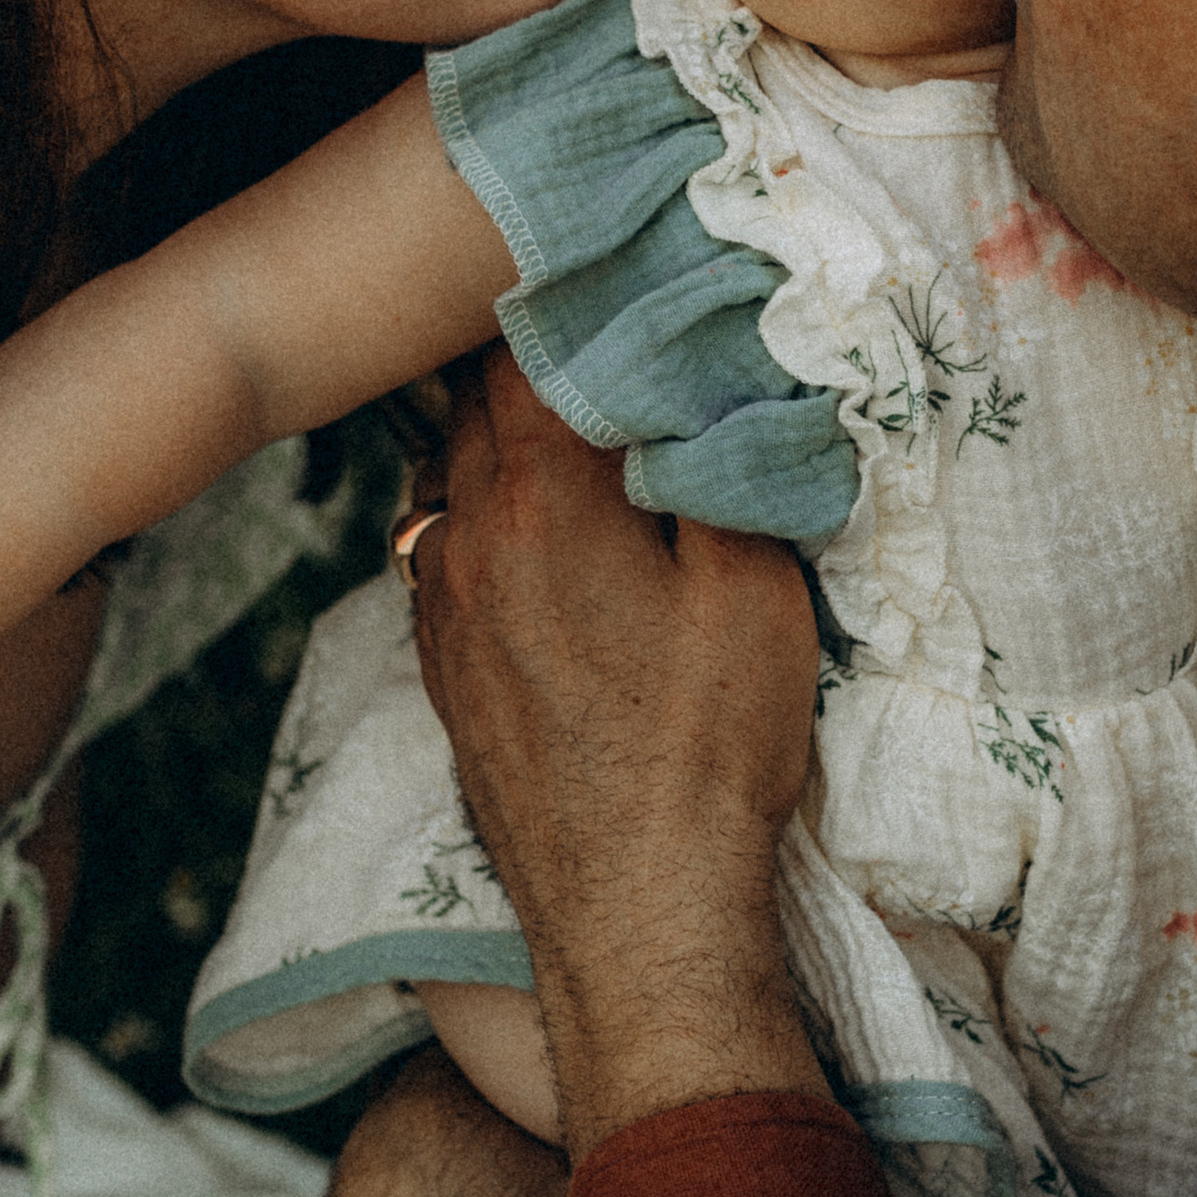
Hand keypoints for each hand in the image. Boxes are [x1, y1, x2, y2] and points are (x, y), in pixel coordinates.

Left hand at [406, 356, 823, 1150]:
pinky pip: (449, 555)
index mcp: (541, 500)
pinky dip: (488, 523)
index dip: (572, 306)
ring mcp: (442, 609)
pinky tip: (545, 541)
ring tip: (574, 436)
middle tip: (598, 344)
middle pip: (477, 408)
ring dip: (504, 449)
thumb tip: (705, 390)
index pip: (527, 351)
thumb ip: (722, 471)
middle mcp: (467, 540)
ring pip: (453, 481)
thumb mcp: (755, 589)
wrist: (635, 912)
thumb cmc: (706, 752)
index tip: (616, 283)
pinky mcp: (444, 671)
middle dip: (534, 369)